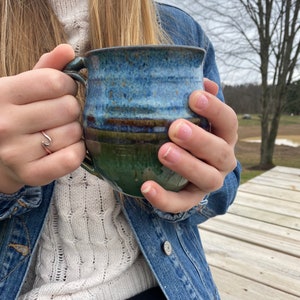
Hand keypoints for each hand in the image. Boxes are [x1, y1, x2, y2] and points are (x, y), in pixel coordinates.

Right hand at [0, 44, 85, 193]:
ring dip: (74, 131)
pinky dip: (77, 151)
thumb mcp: (20, 88)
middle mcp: (6, 123)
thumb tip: (68, 50)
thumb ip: (45, 69)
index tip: (63, 90)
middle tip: (60, 114)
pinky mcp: (30, 174)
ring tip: (59, 131)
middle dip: (70, 109)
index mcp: (3, 94)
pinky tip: (68, 147)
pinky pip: (71, 159)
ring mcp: (16, 152)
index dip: (67, 85)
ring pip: (73, 133)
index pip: (55, 82)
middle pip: (68, 108)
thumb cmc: (13, 116)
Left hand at [141, 79, 237, 212]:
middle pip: (220, 152)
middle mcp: (222, 160)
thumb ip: (197, 99)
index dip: (215, 109)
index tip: (193, 96)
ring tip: (164, 152)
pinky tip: (147, 186)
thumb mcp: (193, 116)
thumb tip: (203, 80)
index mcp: (224, 137)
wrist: (183, 168)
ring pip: (207, 178)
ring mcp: (209, 181)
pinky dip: (165, 198)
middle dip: (199, 140)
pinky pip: (181, 203)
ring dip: (187, 165)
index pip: (228, 121)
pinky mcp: (191, 198)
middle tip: (176, 128)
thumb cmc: (188, 134)